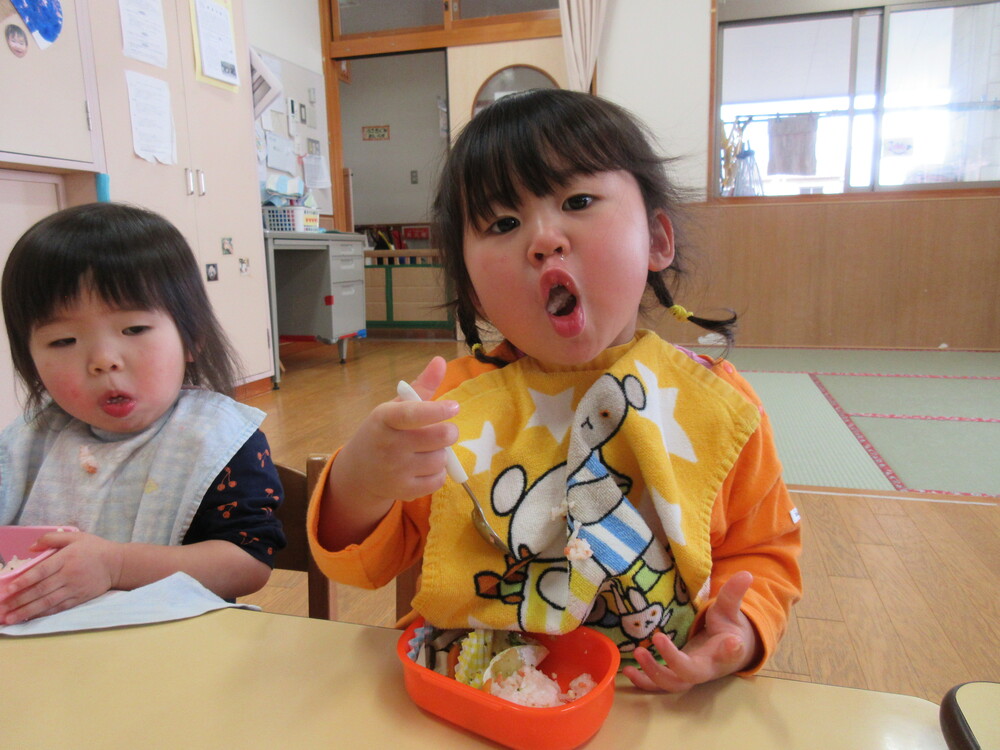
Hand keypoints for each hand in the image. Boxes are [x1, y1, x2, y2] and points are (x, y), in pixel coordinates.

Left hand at [0, 530, 122, 624]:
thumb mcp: (75, 536)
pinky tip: (29, 618)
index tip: (8, 589)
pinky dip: (42, 614)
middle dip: (19, 600)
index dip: (24, 581)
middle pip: (40, 590)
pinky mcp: (79, 599)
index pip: (41, 571)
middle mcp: (69, 575)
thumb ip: (51, 539)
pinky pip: (58, 608)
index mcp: (67, 558)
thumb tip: (30, 548)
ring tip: (10, 619)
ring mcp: (74, 589)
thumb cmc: (94, 549)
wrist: (118, 564)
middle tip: (2, 609)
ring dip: (27, 611)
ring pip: (47, 602)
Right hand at [321, 357, 458, 547]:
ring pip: (440, 459)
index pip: (412, 414)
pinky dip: (439, 472)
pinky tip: (425, 466)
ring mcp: (396, 470)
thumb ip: (421, 387)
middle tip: (445, 431)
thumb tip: (441, 361)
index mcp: (385, 418)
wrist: (359, 471)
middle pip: (438, 437)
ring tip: (427, 450)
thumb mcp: (395, 408)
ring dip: (441, 453)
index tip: (454, 407)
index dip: (436, 410)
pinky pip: (438, 479)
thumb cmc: (384, 432)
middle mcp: (389, 444)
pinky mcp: (404, 491)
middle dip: (449, 432)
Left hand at [623, 571, 759, 691]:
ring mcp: (689, 675)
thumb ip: (734, 595)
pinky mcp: (675, 675)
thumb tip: (746, 574)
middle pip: (691, 673)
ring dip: (653, 673)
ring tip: (637, 654)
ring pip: (673, 684)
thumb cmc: (728, 629)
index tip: (732, 642)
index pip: (730, 654)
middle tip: (658, 638)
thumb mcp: (731, 611)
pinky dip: (644, 681)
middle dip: (673, 660)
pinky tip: (627, 670)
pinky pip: (659, 685)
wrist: (728, 651)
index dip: (730, 651)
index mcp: (725, 653)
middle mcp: (706, 668)